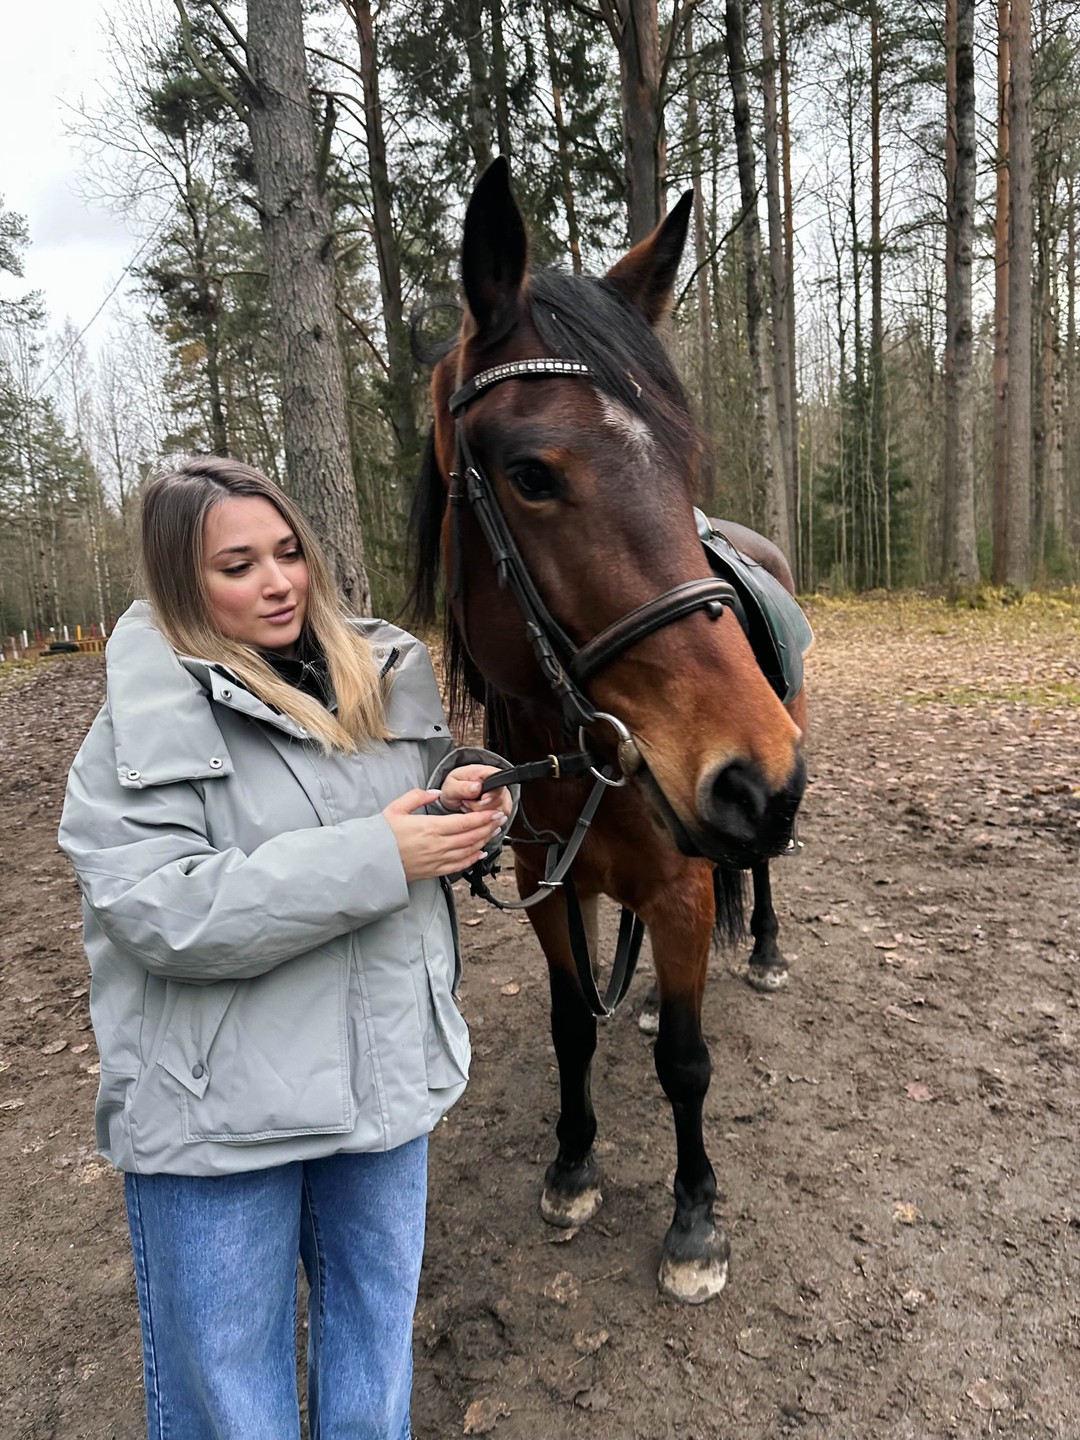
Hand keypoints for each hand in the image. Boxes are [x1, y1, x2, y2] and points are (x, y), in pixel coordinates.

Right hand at [382, 788, 507, 881]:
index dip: (484, 817)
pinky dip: (473, 859)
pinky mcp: (434, 871)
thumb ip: (417, 797)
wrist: (370, 861)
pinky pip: (459, 865)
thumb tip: (434, 793)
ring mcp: (437, 859)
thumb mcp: (396, 808)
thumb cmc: (381, 835)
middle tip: (500, 819)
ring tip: (494, 832)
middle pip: (472, 836)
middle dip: (489, 827)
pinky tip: (480, 853)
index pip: (466, 822)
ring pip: (469, 850)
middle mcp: (438, 845)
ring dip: (484, 841)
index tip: (495, 812)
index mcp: (430, 827)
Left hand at [438, 764, 511, 819]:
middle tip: (466, 802)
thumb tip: (477, 787)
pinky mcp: (503, 809)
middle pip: (498, 801)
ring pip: (498, 812)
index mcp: (487, 772)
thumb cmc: (455, 787)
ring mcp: (503, 798)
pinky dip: (485, 820)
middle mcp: (499, 784)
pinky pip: (498, 819)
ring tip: (469, 806)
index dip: (491, 794)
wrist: (455, 796)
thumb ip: (463, 787)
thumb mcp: (451, 785)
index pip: (499, 782)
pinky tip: (475, 812)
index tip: (481, 799)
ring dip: (480, 814)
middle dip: (479, 807)